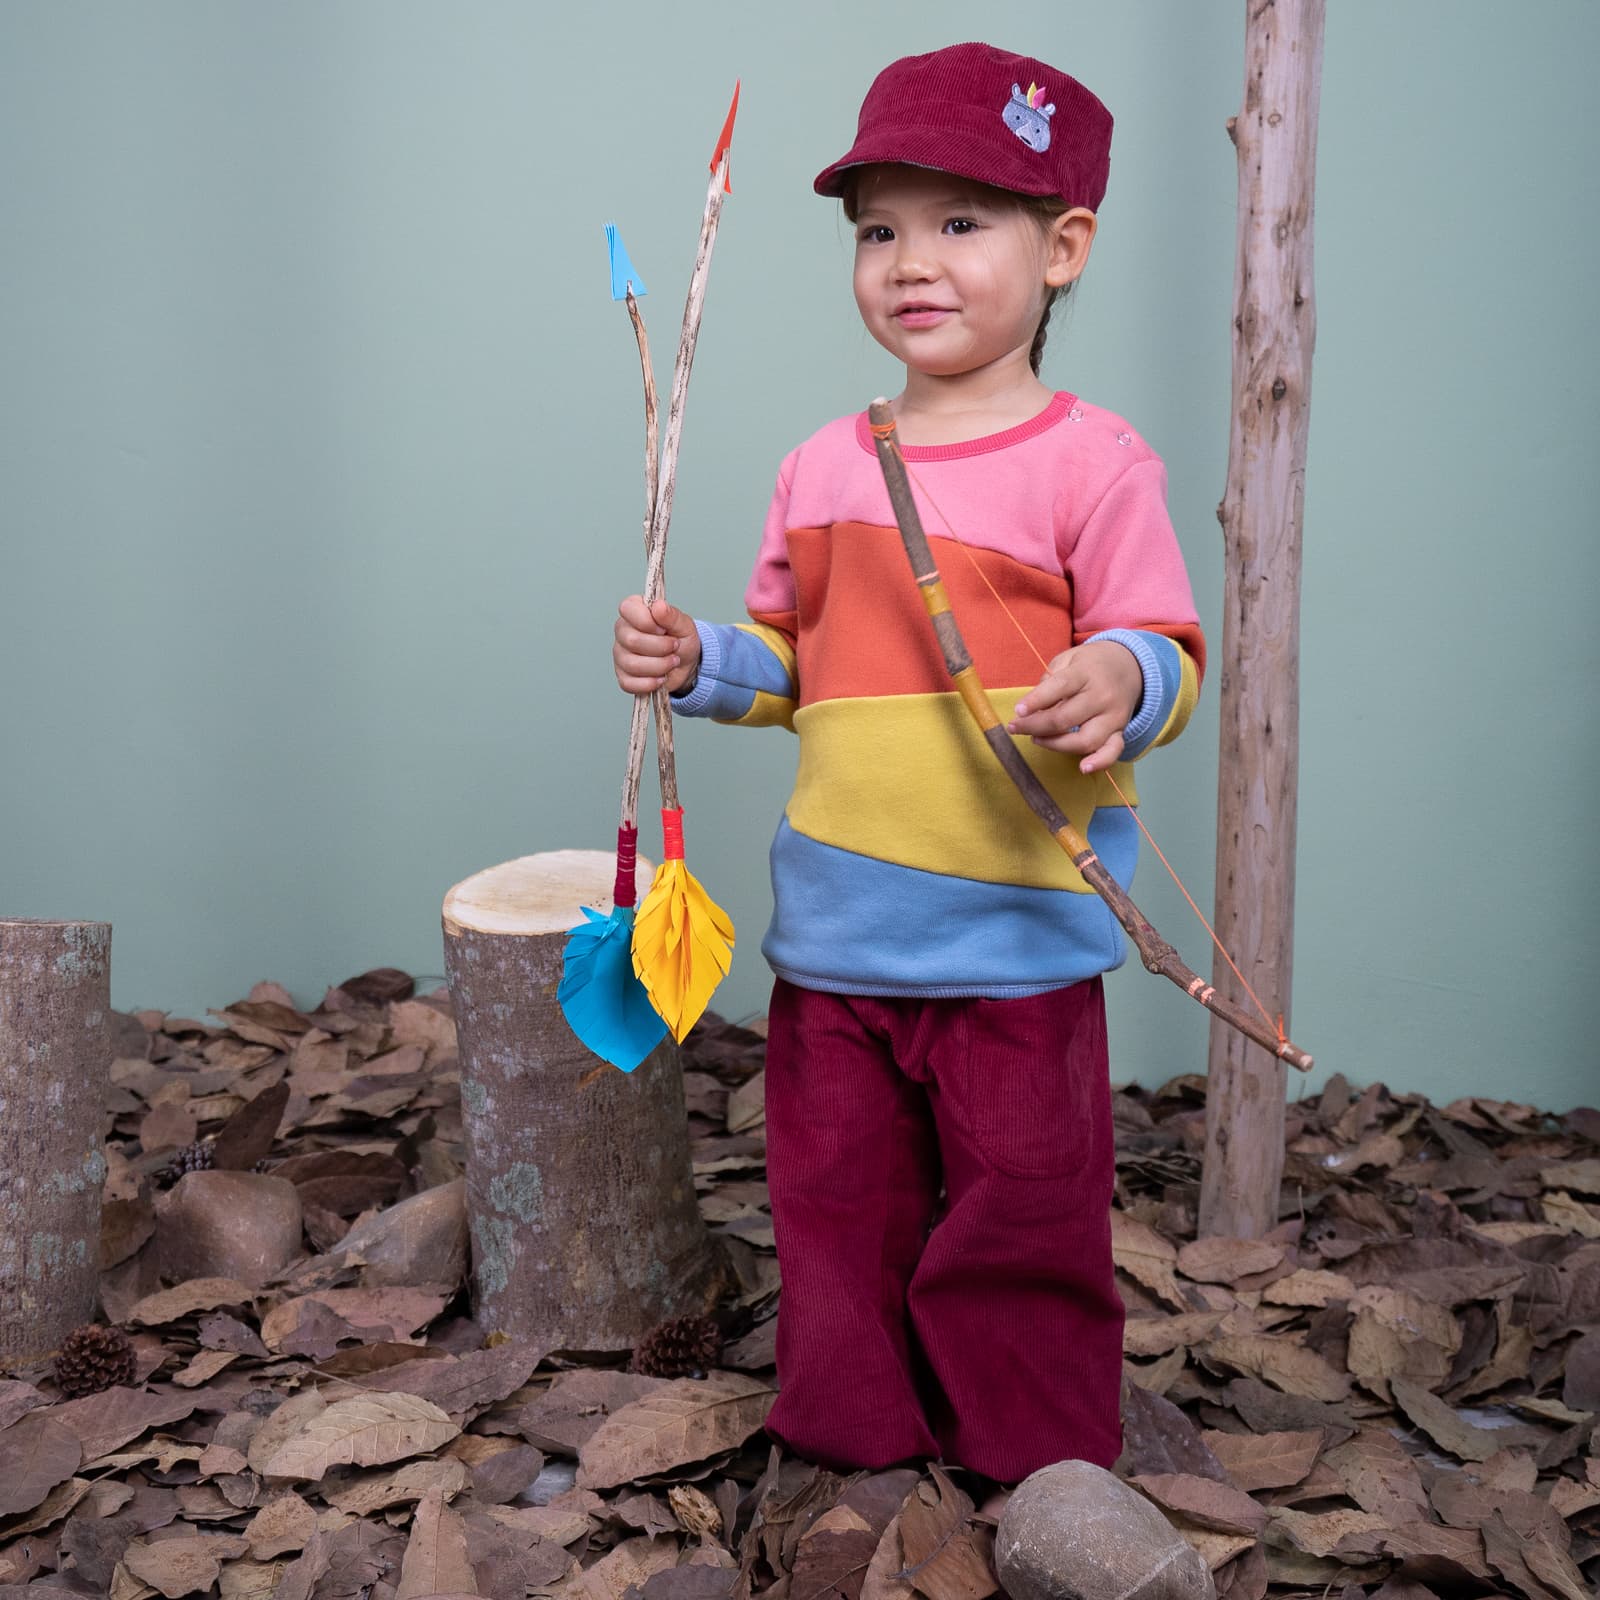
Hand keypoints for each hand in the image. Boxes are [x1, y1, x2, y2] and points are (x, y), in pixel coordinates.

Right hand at [613, 595, 700, 694]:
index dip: (647, 621)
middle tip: (674, 646)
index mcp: (634, 612)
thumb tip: (658, 606)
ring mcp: (620, 655)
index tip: (663, 629)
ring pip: (632, 664)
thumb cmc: (681, 640)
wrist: (686, 665)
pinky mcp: (623, 676)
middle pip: (631, 640)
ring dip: (660, 666)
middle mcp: (623, 632)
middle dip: (660, 647)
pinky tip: (661, 678)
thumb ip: (671, 615)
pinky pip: (630, 683)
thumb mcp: (683, 625)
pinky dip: (650, 683)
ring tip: (672, 662)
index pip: (627, 609)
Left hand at [1008, 640, 1142, 772]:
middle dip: (1035, 727)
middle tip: (1015, 728)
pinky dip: (1100, 762)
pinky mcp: (1120, 730)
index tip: (1018, 711)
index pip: (1059, 687)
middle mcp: (1102, 695)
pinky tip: (1083, 768)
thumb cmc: (1089, 665)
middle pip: (1065, 718)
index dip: (1036, 701)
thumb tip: (1032, 708)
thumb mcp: (1068, 659)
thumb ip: (1049, 681)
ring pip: (1085, 740)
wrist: (1130, 667)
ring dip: (1056, 745)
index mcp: (1086, 673)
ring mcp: (1113, 715)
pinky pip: (1113, 751)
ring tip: (1036, 739)